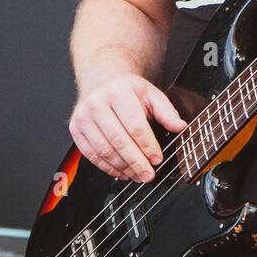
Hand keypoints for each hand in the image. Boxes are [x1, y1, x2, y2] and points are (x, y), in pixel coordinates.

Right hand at [69, 74, 187, 182]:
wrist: (102, 80)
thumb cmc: (128, 90)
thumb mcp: (151, 94)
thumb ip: (166, 111)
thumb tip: (180, 127)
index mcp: (118, 92)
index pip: (134, 125)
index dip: (147, 145)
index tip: (157, 159)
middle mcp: (97, 103)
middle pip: (118, 140)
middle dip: (136, 161)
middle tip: (148, 175)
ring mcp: (83, 117)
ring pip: (104, 150)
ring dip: (122, 167)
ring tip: (137, 175)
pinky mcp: (75, 129)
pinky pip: (91, 154)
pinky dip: (107, 167)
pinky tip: (122, 172)